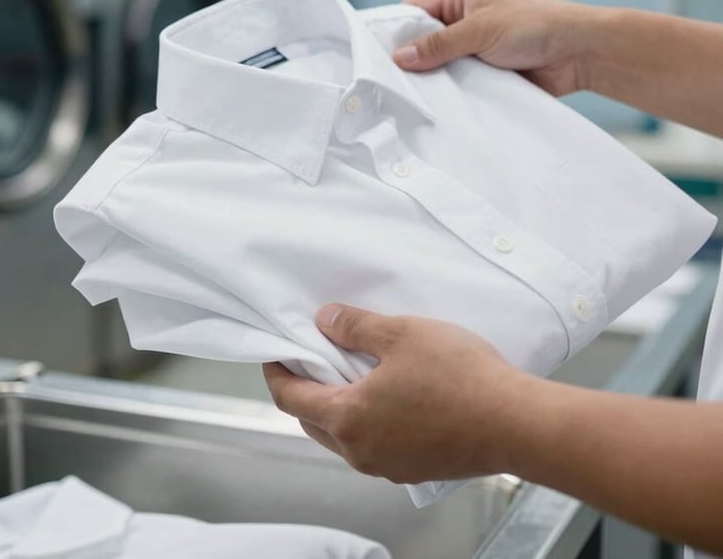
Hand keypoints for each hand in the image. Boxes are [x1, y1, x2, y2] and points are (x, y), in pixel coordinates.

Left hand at [263, 304, 529, 484]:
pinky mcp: (416, 469)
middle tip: (310, 359)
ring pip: (345, 437)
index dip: (276, 373)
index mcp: (349, 419)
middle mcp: (361, 452)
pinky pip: (374, 445)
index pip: (291, 399)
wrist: (515, 423)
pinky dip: (366, 421)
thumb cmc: (458, 376)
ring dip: (337, 407)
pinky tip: (386, 396)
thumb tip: (324, 320)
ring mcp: (389, 466)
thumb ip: (355, 325)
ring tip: (349, 372)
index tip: (273, 354)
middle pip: (313, 422)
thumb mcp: (401, 333)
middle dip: (303, 391)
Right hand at [393, 0, 599, 96]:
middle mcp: (463, 25)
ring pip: (439, 68)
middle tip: (384, 82)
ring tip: (405, 100)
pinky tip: (434, 110)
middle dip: (409, 60)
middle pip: (422, 43)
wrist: (581, 53)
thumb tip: (400, 57)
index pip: (413, 11)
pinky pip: (459, 86)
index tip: (370, 52)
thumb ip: (440, 44)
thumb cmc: (536, 25)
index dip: (392, 29)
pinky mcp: (486, 77)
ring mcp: (473, 52)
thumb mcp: (481, 29)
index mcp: (459, 0)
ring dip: (430, 81)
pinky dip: (449, 96)